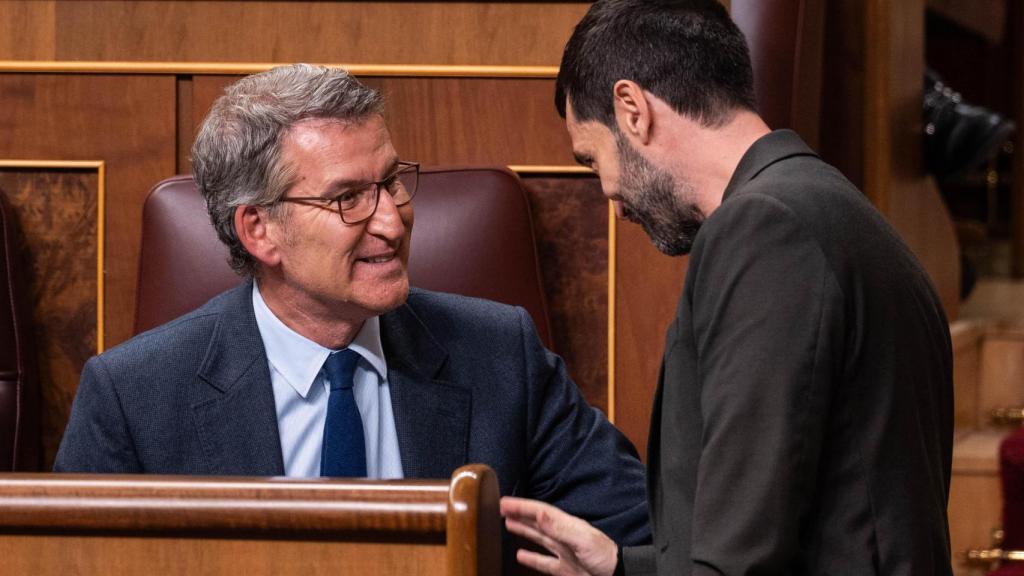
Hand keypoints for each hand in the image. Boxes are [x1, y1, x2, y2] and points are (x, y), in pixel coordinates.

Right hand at [500, 496, 617, 575]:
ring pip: (538, 539)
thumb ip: (560, 528)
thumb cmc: (604, 557)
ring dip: (524, 531)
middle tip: (502, 508)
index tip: (505, 502)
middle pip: (537, 522)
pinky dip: (531, 558)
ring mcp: (563, 553)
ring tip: (508, 524)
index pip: (540, 512)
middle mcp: (563, 536)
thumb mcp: (582, 540)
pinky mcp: (564, 570)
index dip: (523, 506)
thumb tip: (539, 514)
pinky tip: (520, 555)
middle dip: (520, 514)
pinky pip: (543, 562)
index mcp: (567, 526)